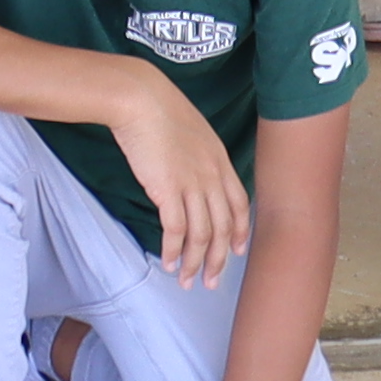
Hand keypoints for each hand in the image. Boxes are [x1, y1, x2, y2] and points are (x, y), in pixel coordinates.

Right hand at [105, 63, 249, 283]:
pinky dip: (173, 251)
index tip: (236, 251)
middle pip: (222, 227)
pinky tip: (169, 263)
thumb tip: (190, 173)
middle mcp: (212, 176)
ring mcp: (192, 184)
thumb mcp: (192, 130)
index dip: (239, 231)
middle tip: (211, 282)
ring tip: (187, 281)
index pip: (239, 205)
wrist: (141, 98)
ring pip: (202, 235)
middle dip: (218, 260)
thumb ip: (198, 155)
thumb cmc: (159, 108)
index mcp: (220, 161)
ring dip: (195, 263)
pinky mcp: (167, 190)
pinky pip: (176, 230)